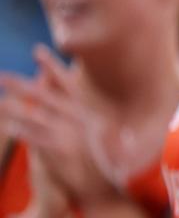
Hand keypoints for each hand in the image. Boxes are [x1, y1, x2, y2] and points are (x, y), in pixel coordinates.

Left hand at [0, 46, 117, 204]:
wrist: (111, 185)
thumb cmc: (107, 160)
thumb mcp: (103, 133)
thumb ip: (92, 116)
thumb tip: (84, 105)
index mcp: (88, 111)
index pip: (67, 84)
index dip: (51, 66)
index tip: (37, 50)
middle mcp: (80, 119)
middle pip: (46, 96)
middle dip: (22, 85)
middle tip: (1, 75)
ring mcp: (71, 134)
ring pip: (38, 116)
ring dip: (16, 108)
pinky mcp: (63, 152)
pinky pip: (39, 139)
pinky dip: (25, 132)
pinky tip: (12, 127)